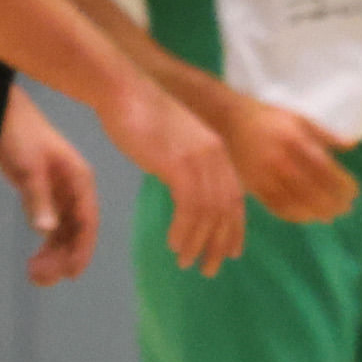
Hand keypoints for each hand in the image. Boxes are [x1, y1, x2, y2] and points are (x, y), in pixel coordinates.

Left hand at [0, 93, 102, 287]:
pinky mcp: (40, 190)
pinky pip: (49, 222)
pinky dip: (44, 241)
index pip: (88, 221)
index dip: (82, 249)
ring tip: (34, 274)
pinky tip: (34, 256)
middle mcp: (74, 188)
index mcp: (80, 179)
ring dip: (52, 253)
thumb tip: (45, 230)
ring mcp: (58, 190)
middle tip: (39, 279)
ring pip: (62, 229)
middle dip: (62, 256)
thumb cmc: (18, 133)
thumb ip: (37, 197)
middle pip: (76, 230)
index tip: (71, 274)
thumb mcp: (28, 166)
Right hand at [96, 79, 243, 272]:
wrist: (125, 92)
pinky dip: (184, 230)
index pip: (236, 199)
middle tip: (209, 269)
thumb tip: (188, 194)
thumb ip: (187, 168)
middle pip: (228, 211)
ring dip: (198, 242)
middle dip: (220, 244)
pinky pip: (189, 207)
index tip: (230, 253)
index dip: (234, 229)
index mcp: (218, 153)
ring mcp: (199, 160)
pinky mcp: (179, 163)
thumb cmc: (142, 119)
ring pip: (210, 213)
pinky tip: (173, 244)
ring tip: (186, 262)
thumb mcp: (175, 146)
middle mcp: (216, 157)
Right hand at [223, 95, 359, 225]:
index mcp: (297, 142)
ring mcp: (266, 175)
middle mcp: (282, 160)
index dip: (342, 186)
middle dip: (333, 203)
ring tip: (329, 216)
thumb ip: (327, 135)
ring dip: (316, 213)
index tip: (354, 193)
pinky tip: (306, 216)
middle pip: (313, 191)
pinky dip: (294, 215)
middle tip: (346, 208)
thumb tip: (352, 145)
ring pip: (296, 203)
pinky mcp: (253, 185)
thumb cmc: (271, 119)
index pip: (326, 171)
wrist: (231, 119)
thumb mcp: (301, 119)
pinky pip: (276, 206)